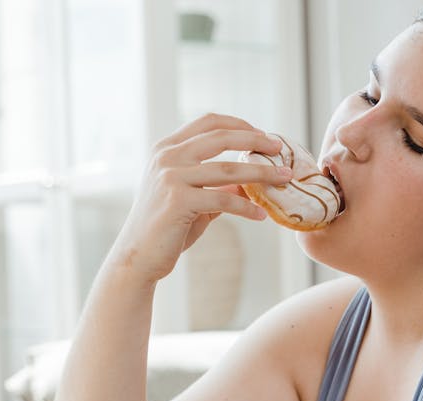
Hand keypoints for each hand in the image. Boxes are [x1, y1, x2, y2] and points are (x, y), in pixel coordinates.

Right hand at [108, 113, 292, 283]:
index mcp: (167, 149)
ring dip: (261, 173)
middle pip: (221, 136)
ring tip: (283, 178)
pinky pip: (223, 199)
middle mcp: (167, 156)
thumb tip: (251, 182)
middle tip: (279, 147)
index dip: (239, 124)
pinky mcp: (178, 200)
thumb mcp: (193, 198)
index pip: (209, 123)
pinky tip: (262, 215)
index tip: (263, 134)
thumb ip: (217, 186)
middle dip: (256, 140)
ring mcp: (171, 176)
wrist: (138, 256)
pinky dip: (246, 207)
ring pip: (228, 168)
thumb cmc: (166, 227)